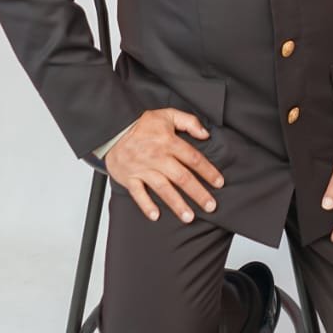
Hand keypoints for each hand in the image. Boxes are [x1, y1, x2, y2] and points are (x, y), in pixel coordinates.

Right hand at [105, 108, 224, 223]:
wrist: (112, 129)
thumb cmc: (142, 124)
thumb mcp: (167, 115)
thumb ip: (189, 122)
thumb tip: (205, 134)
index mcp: (168, 142)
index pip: (193, 158)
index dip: (208, 171)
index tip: (219, 182)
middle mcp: (157, 157)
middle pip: (182, 178)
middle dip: (198, 193)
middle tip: (210, 206)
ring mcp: (143, 169)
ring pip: (163, 189)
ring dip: (177, 204)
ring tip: (189, 217)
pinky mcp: (129, 177)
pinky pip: (138, 193)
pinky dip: (146, 205)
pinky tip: (155, 215)